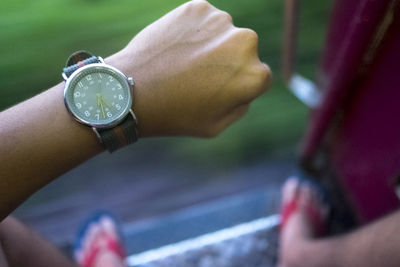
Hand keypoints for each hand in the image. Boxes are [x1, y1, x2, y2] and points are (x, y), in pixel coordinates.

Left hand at [107, 0, 270, 137]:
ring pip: (224, 33)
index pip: (259, 76)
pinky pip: (204, 20)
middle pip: (245, 51)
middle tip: (199, 76)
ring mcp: (221, 21)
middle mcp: (245, 42)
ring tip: (184, 63)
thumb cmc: (175, 114)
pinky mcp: (198, 7)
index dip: (238, 86)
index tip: (217, 90)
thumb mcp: (216, 125)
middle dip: (228, 62)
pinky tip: (176, 48)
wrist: (132, 91)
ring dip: (212, 44)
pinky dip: (194, 31)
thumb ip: (241, 104)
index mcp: (254, 75)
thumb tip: (246, 84)